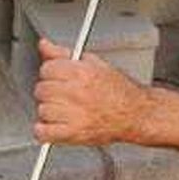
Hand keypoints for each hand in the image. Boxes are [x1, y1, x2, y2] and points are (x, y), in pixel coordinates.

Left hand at [34, 41, 150, 147]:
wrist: (136, 113)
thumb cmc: (118, 91)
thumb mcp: (94, 63)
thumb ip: (64, 54)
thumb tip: (45, 45)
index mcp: (81, 73)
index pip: (47, 69)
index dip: (51, 74)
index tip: (57, 78)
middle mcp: (77, 92)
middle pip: (42, 89)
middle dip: (50, 92)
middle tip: (62, 95)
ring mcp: (74, 114)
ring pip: (42, 110)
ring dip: (50, 111)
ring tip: (65, 110)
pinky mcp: (74, 133)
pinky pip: (44, 132)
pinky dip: (45, 131)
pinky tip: (55, 125)